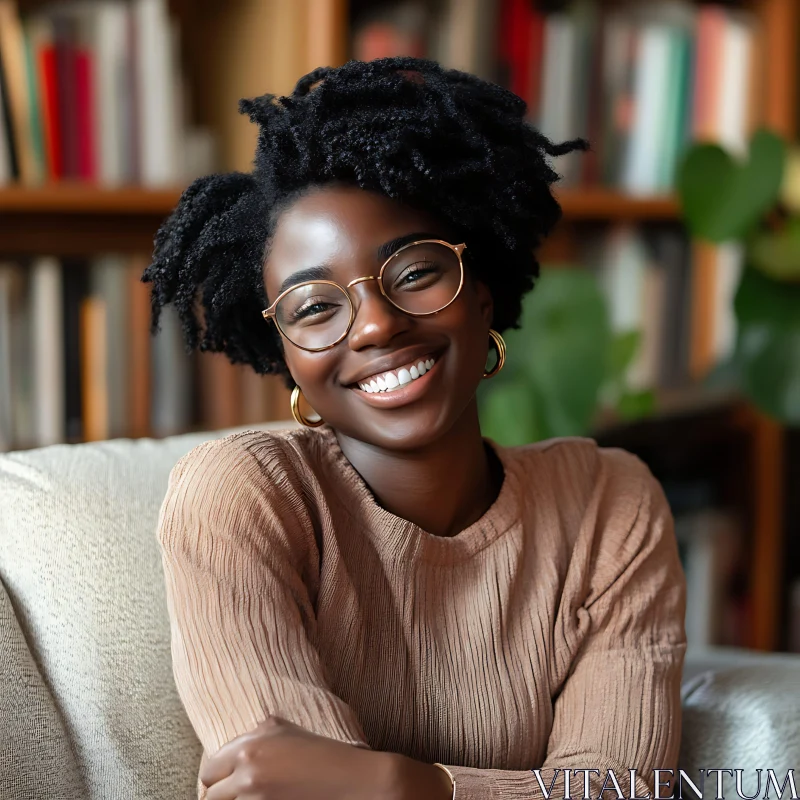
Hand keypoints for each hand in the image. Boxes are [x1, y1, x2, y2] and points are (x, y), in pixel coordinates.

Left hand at [200, 715, 393, 799]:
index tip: (225, 786)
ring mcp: (257, 799)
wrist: (352, 780)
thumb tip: (228, 751)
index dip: (216, 781)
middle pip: (211, 798)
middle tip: (243, 794)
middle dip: (225, 797)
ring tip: (260, 796)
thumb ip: (253, 735)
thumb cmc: (320, 753)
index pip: (207, 773)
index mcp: (248, 747)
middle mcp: (248, 773)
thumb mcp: (284, 730)